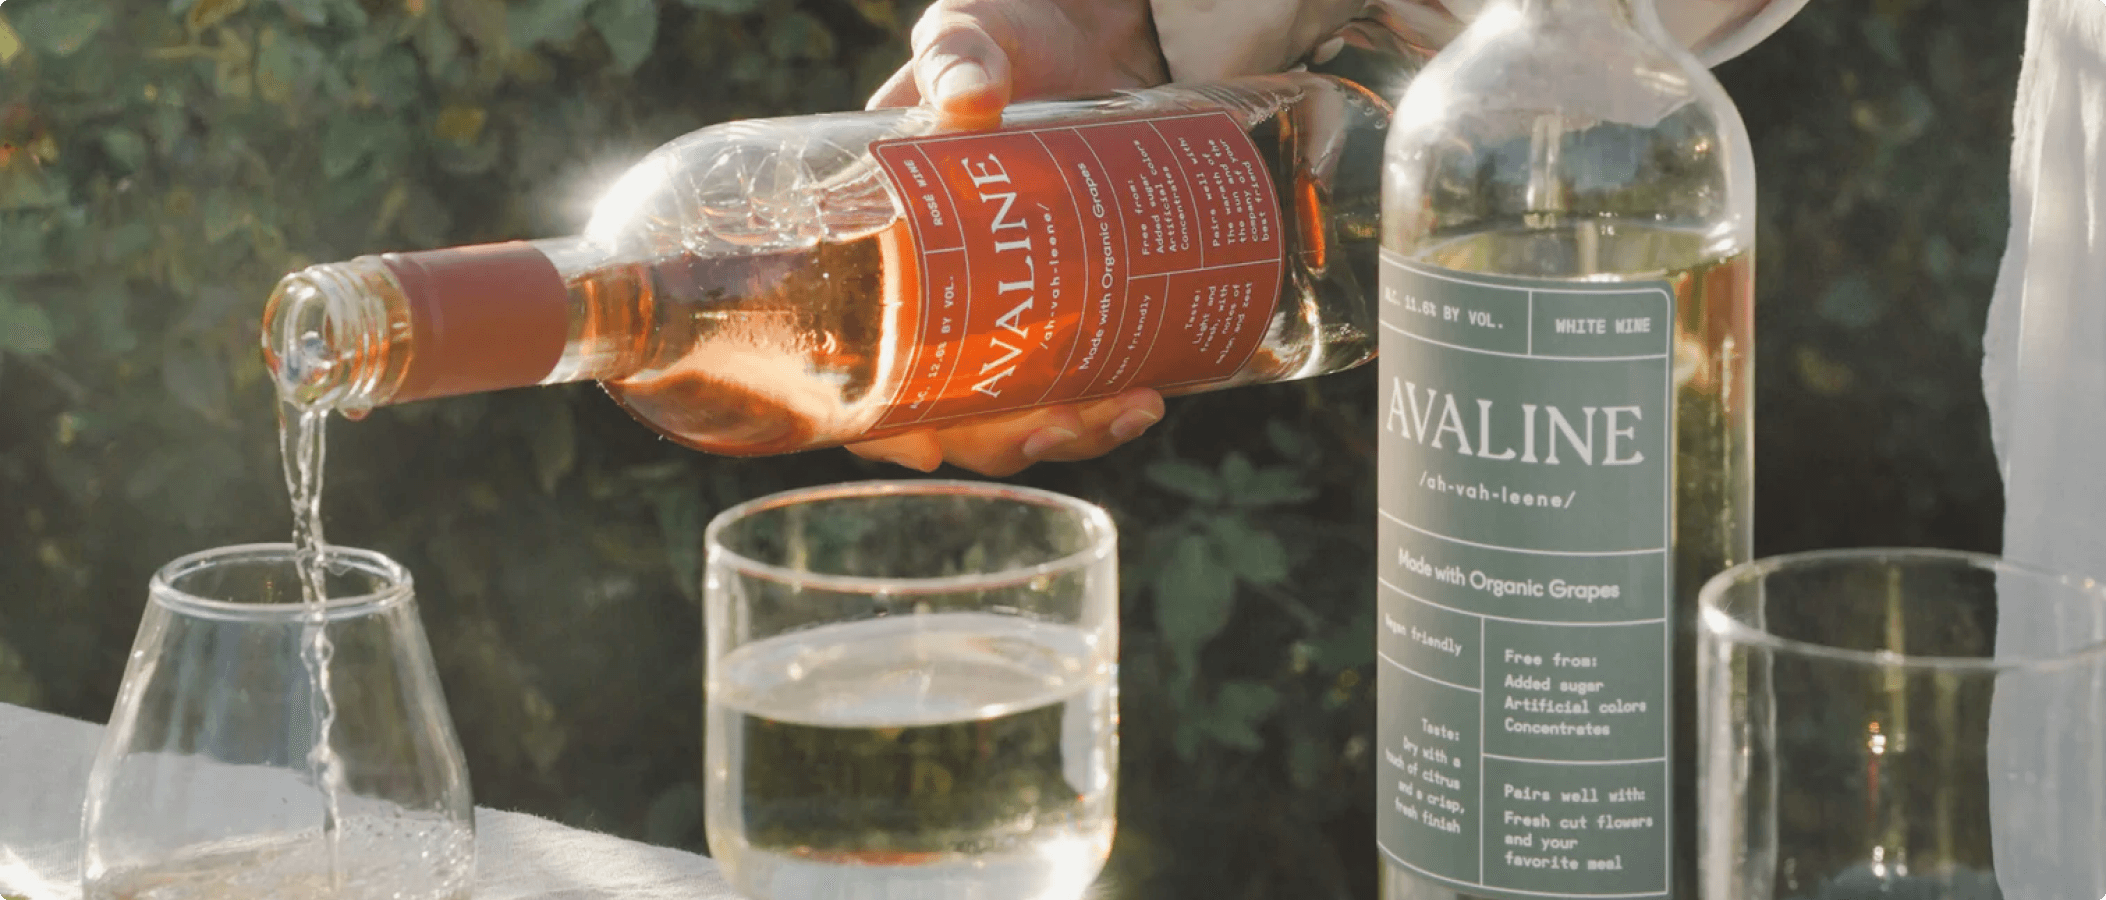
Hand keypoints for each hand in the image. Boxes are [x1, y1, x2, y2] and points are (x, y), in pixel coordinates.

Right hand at [848, 0, 1171, 475]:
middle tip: (1059, 424)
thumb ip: (960, 55)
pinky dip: (1116, 401)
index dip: (878, 425)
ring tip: (1131, 410)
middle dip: (1006, 439)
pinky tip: (1152, 395)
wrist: (1095, 27)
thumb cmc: (1004, 33)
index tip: (921, 448)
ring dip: (1076, 430)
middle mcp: (942, 296)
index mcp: (881, 248)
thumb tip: (970, 96)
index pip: (857, 366)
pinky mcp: (1083, 300)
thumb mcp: (970, 33)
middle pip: (955, 411)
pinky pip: (1089, 377)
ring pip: (1029, 408)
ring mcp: (1016, 306)